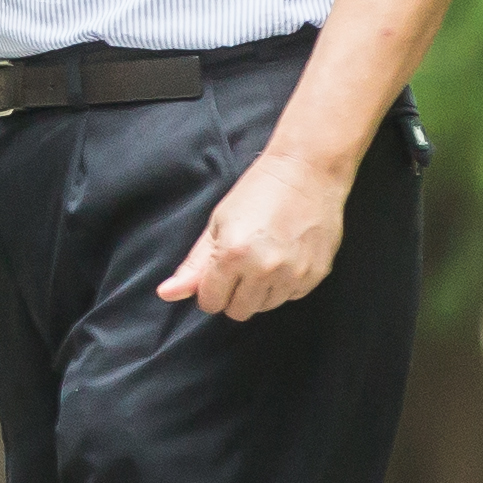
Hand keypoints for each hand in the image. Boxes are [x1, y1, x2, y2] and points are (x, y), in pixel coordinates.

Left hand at [156, 143, 349, 320]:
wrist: (307, 171)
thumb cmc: (257, 192)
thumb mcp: (217, 224)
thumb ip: (194, 265)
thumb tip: (167, 294)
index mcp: (232, 256)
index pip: (211, 302)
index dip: (210, 291)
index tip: (217, 275)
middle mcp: (263, 270)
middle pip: (238, 311)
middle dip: (233, 295)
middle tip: (240, 267)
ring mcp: (293, 275)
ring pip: (265, 307)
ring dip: (259, 292)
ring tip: (263, 260)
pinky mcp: (316, 275)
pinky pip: (291, 297)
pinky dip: (284, 285)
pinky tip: (285, 259)